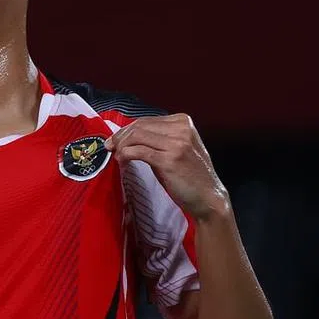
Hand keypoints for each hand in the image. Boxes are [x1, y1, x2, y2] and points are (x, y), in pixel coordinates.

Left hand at [104, 114, 229, 221]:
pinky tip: (123, 162)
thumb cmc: (189, 175)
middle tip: (110, 147)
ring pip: (136, 136)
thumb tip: (127, 136)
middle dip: (120, 136)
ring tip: (117, 156)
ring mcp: (177, 143)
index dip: (126, 130)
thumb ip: (158, 138)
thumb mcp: (176, 148)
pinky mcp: (170, 159)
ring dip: (121, 146)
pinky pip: (138, 151)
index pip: (146, 120)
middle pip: (139, 126)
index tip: (115, 139)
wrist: (208, 198)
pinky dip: (125, 155)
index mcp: (183, 122)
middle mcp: (181, 129)